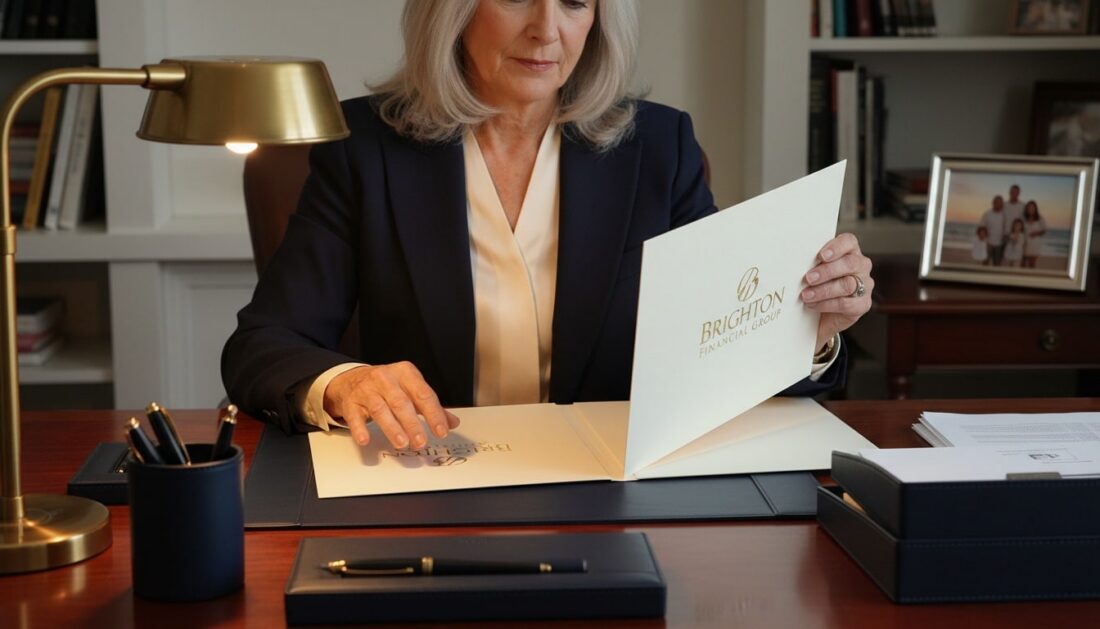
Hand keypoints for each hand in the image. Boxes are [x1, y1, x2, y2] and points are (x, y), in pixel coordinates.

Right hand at [323, 361, 459, 448]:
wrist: (352, 379)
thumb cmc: (387, 386)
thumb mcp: (410, 390)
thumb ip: (430, 407)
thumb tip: (452, 423)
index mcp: (405, 373)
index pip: (423, 394)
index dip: (434, 414)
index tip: (441, 431)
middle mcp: (386, 378)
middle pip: (401, 402)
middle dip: (412, 423)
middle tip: (421, 441)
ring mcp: (366, 389)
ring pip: (380, 409)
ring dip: (392, 428)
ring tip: (402, 443)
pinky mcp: (351, 402)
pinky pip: (355, 416)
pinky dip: (360, 428)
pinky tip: (365, 439)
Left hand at [800, 233, 873, 351]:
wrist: (820, 315)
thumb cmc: (816, 286)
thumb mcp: (813, 271)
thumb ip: (811, 263)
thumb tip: (795, 260)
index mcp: (849, 252)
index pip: (849, 242)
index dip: (837, 247)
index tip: (821, 255)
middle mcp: (860, 266)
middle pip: (850, 263)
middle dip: (827, 271)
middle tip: (808, 278)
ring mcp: (865, 285)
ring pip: (848, 285)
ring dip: (823, 290)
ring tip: (806, 295)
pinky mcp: (862, 304)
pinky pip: (846, 303)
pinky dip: (826, 304)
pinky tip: (813, 304)